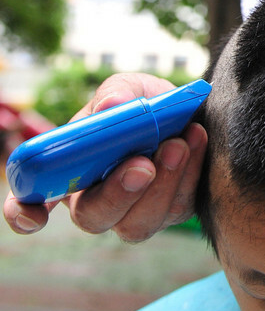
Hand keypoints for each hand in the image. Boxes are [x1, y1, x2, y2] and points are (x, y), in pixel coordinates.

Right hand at [3, 73, 207, 242]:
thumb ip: (117, 92)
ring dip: (161, 184)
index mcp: (69, 173)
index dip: (23, 213)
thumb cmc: (144, 102)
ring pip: (139, 222)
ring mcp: (136, 211)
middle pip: (95, 217)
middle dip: (118, 194)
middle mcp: (98, 200)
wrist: (191, 108)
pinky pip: (178, 206)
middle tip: (141, 165)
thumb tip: (112, 105)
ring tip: (177, 144)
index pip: (31, 202)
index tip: (32, 214)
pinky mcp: (172, 211)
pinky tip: (195, 138)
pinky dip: (190, 171)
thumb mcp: (128, 87)